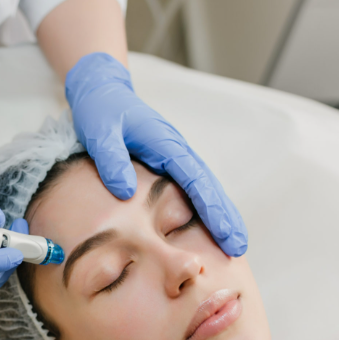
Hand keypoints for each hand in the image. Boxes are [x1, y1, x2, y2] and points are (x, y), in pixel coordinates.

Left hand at [65, 53, 247, 256]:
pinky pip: (191, 188)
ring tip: (233, 244)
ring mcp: (175, 157)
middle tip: (238, 247)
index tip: (224, 232)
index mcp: (166, 144)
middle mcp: (177, 151)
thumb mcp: (99, 132)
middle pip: (209, 186)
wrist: (102, 92)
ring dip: (220, 214)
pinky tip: (210, 227)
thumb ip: (111, 159)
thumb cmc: (101, 110)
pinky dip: (204, 207)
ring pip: (204, 188)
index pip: (196, 180)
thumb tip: (125, 192)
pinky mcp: (168, 163)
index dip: (211, 208)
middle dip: (225, 217)